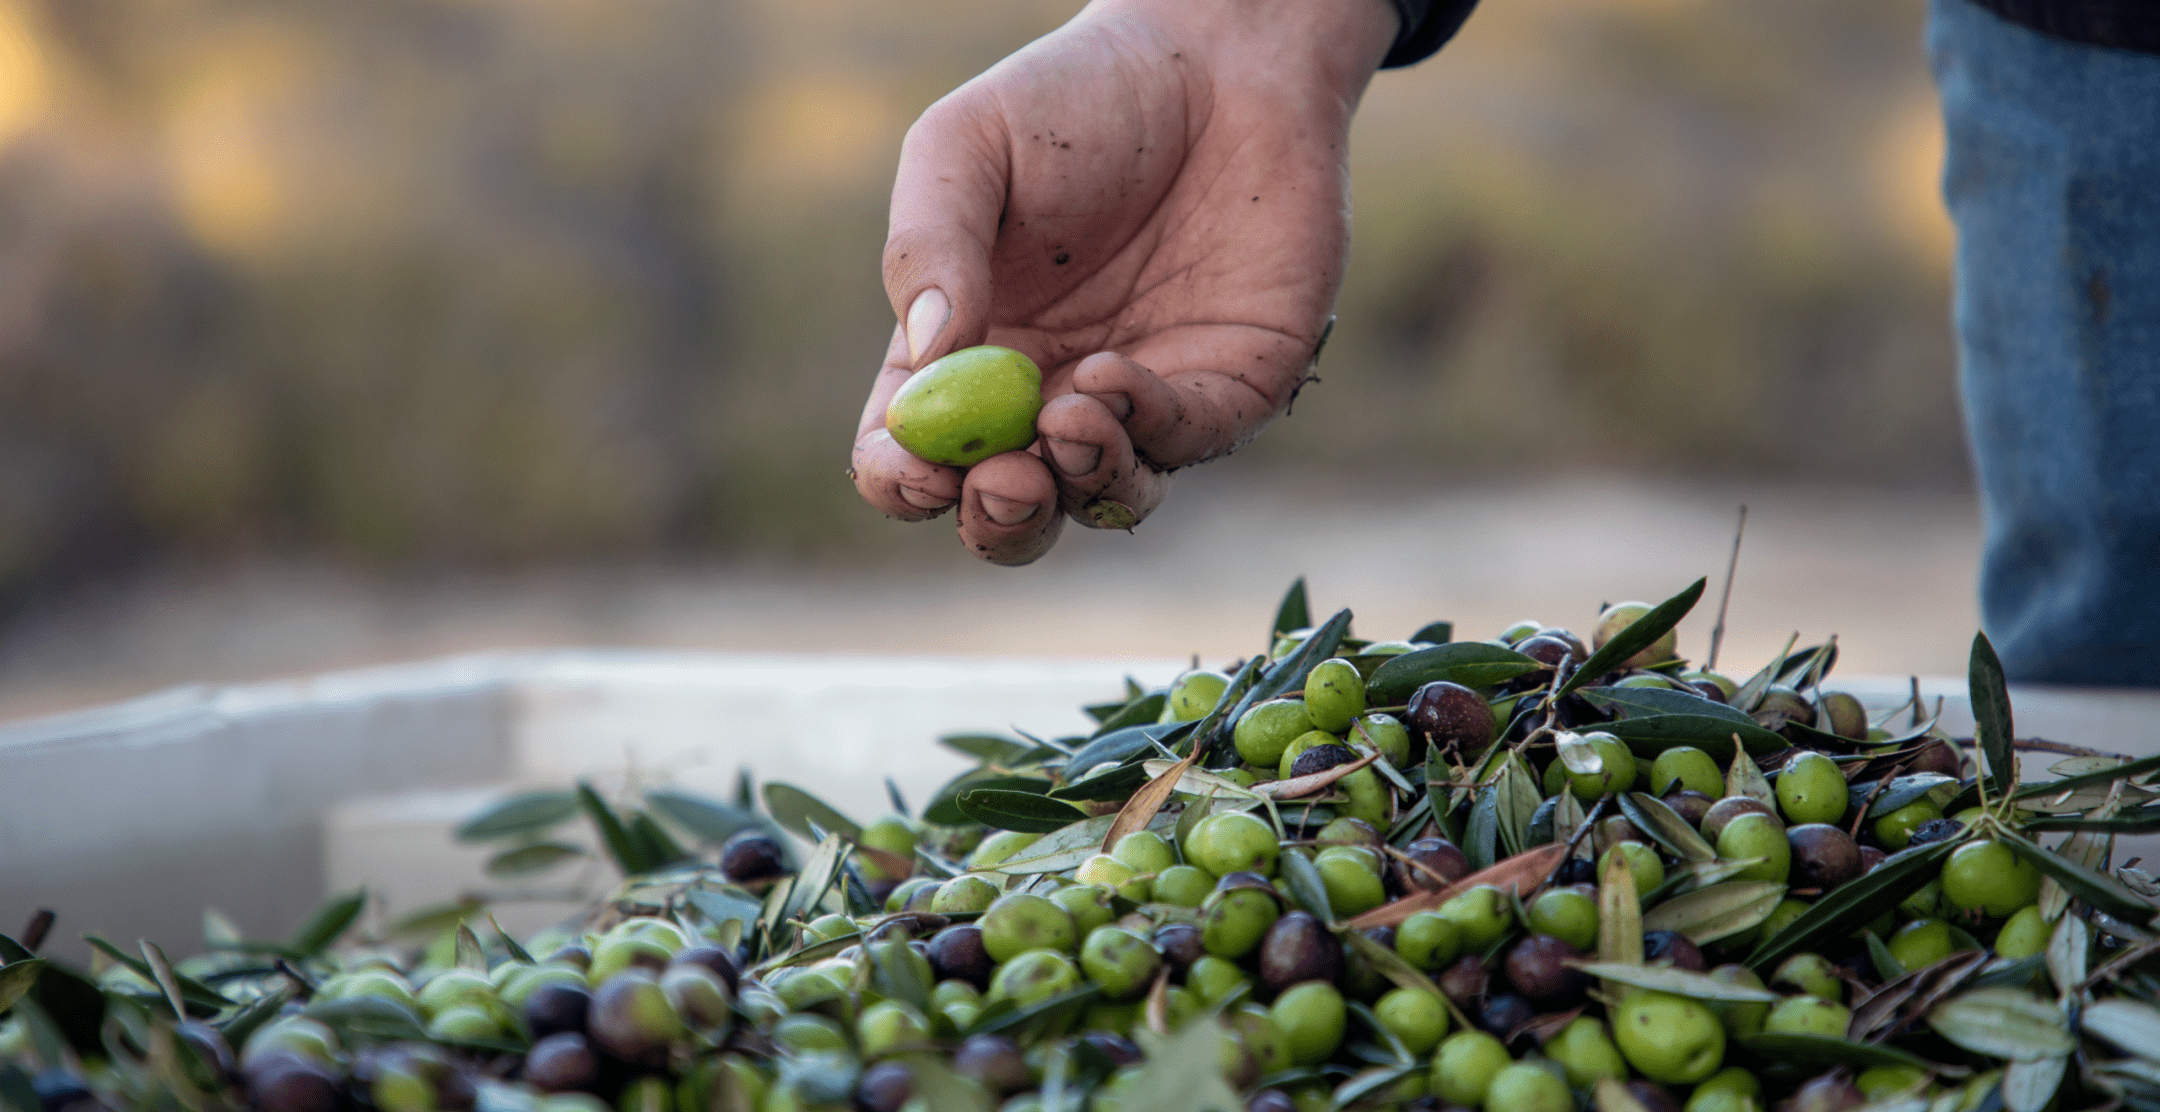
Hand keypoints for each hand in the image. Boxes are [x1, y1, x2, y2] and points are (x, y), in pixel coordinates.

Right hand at [850, 0, 1398, 563]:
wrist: (1220, 55)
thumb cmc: (1076, 98)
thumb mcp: (966, 148)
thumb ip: (928, 245)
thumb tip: (926, 359)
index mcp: (964, 357)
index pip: (913, 460)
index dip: (905, 482)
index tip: (918, 470)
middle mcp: (1045, 396)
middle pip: (1008, 513)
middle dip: (999, 519)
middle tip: (1004, 480)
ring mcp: (1139, 402)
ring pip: (1101, 498)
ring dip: (1079, 481)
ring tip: (1070, 419)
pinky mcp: (1227, 388)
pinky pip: (1184, 442)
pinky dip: (1147, 429)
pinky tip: (1115, 377)